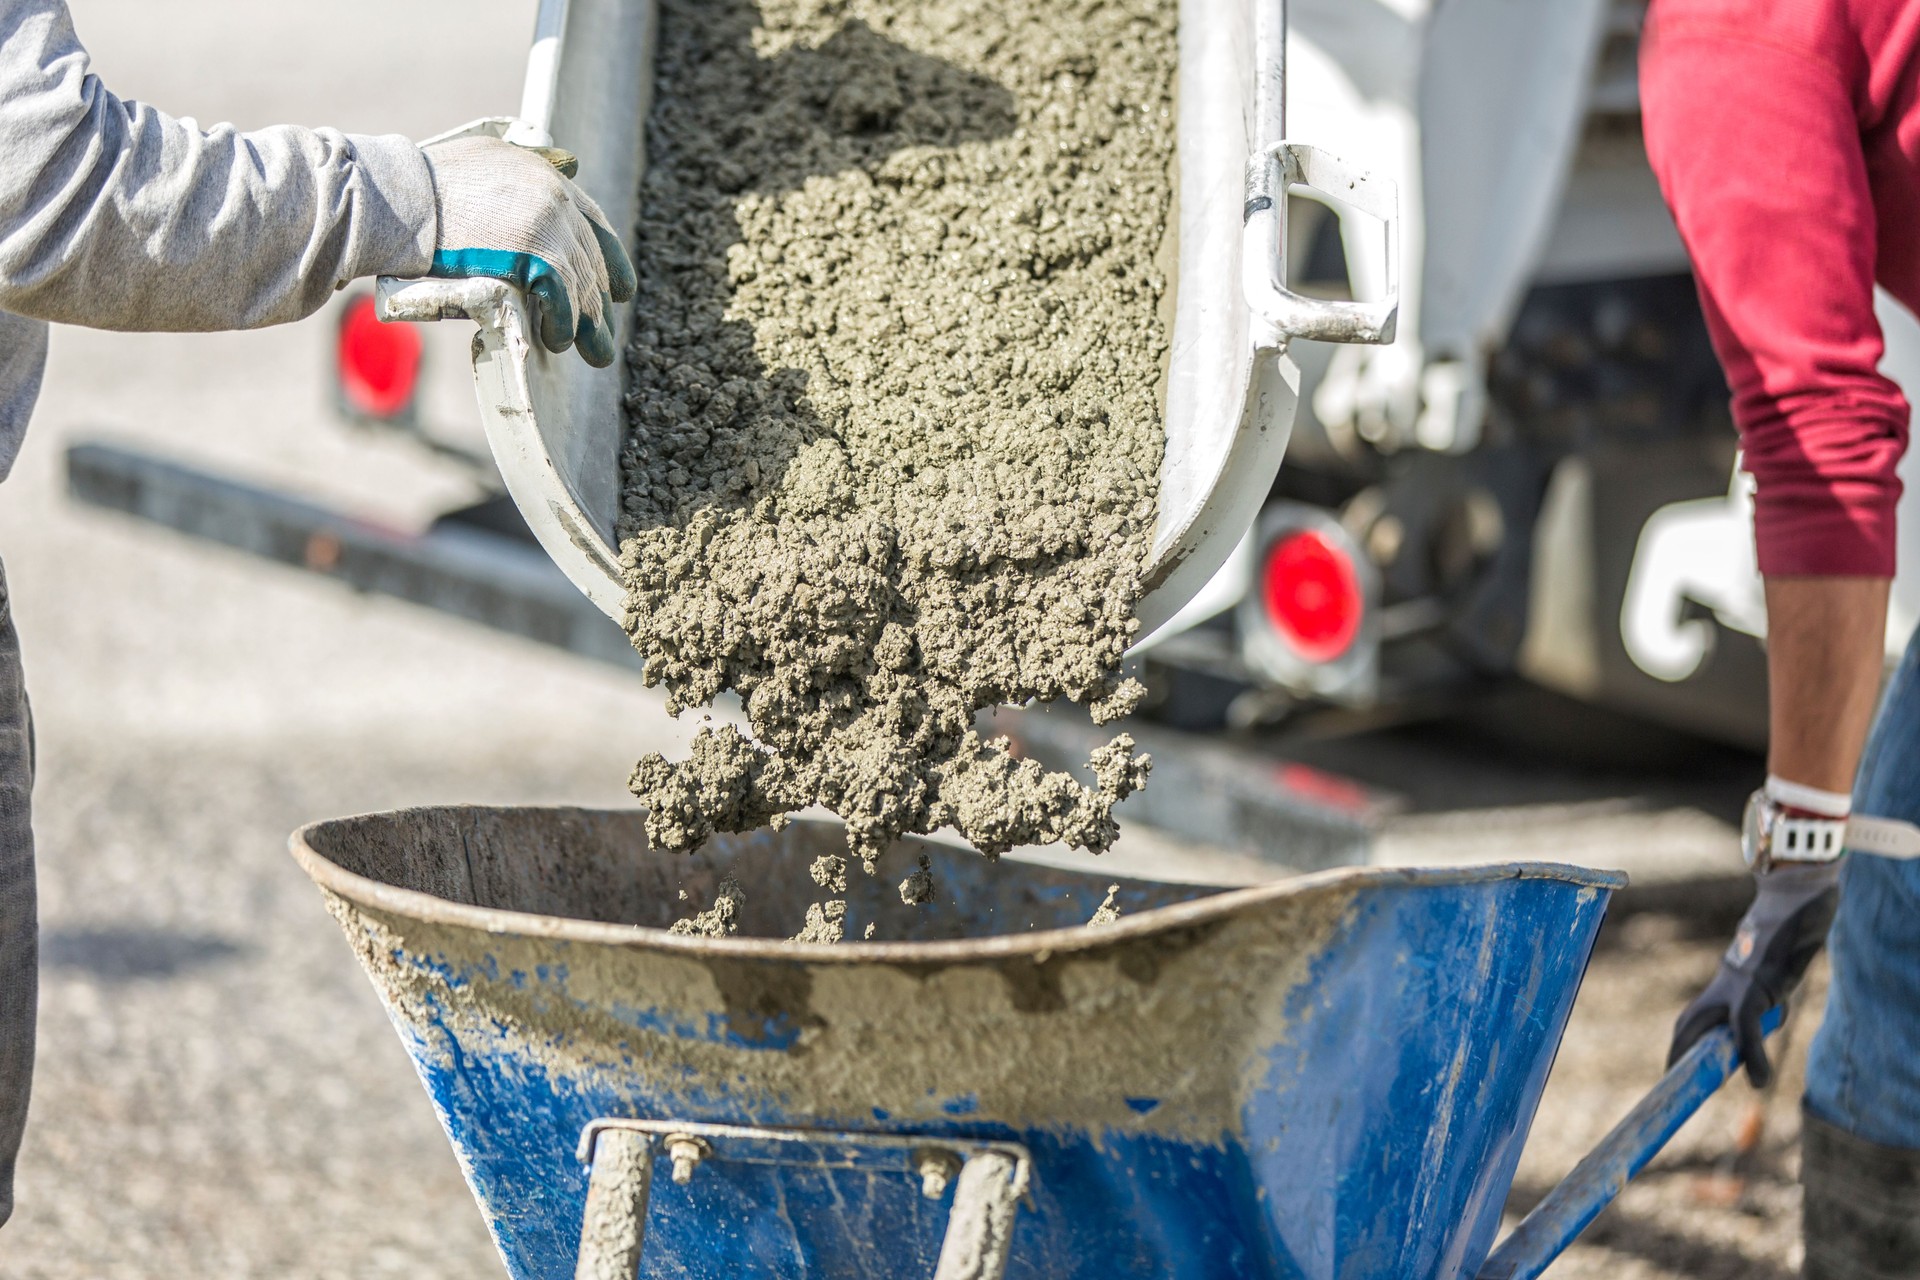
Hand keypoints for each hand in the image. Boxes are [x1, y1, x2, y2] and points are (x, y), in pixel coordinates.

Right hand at [421, 135, 637, 366]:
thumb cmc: (429, 181)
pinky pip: (563, 299)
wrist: (401, 196)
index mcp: (549, 176)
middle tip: (602, 335)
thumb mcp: (487, 154)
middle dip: (597, 302)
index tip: (619, 291)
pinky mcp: (534, 255)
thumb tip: (570, 165)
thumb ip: (528, 165)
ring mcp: (548, 226)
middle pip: (591, 260)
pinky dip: (563, 325)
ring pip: (581, 285)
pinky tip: (558, 340)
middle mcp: (557, 198)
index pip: (595, 223)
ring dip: (584, 323)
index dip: (610, 260)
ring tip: (590, 350)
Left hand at [1669, 861, 1838, 1086]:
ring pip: (1712, 1029)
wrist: (1796, 900)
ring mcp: (1737, 985)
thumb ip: (1767, 993)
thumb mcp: (1775, 969)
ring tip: (1700, 1087)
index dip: (1684, 1040)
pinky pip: (1746, 1028)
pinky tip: (1759, 1080)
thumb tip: (1770, 1015)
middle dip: (1679, 1051)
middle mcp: (1725, 984)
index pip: (1695, 1015)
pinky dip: (1752, 1056)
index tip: (1678, 1065)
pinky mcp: (1756, 986)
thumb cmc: (1788, 930)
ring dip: (1704, 1060)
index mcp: (1726, 980)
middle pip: (1689, 1022)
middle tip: (1671, 1079)